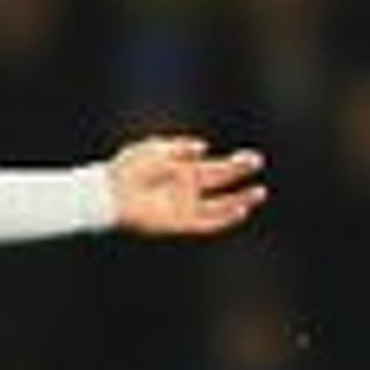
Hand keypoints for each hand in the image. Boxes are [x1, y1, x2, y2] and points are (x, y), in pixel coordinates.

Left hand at [107, 135, 266, 237]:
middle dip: (239, 172)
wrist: (110, 193)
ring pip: (219, 205)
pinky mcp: (179, 222)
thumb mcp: (154, 149)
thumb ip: (179, 147)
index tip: (251, 158)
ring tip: (259, 193)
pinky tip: (239, 211)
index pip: (214, 168)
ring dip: (239, 200)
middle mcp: (186, 189)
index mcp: (182, 170)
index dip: (234, 164)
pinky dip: (224, 219)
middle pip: (220, 181)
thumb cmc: (128, 169)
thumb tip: (203, 146)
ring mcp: (184, 206)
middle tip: (258, 161)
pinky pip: (207, 223)